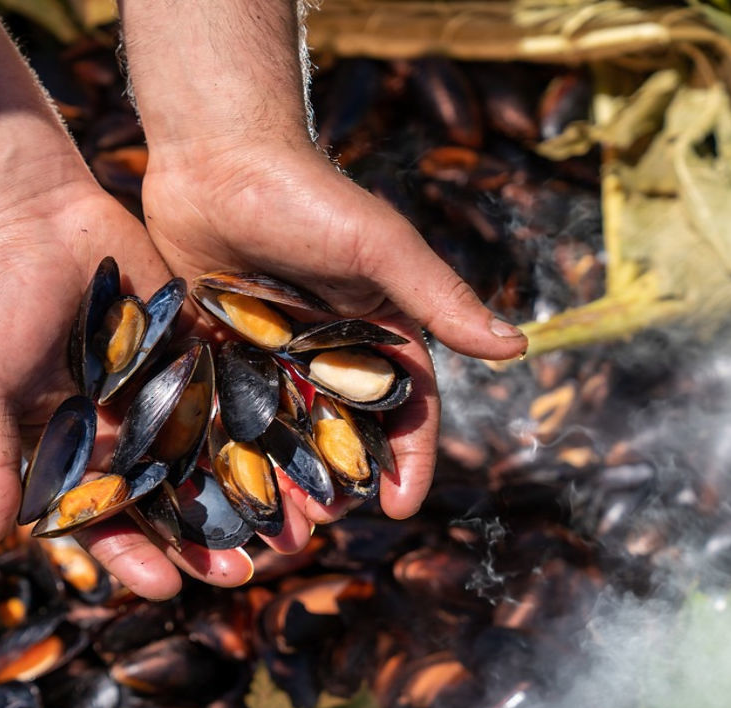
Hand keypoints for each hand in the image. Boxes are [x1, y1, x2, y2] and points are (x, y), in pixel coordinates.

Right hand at [0, 185, 253, 598]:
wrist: (31, 217)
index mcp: (71, 452)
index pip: (105, 518)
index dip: (133, 556)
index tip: (165, 588)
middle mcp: (122, 431)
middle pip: (170, 498)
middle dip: (204, 538)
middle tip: (245, 573)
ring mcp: (162, 391)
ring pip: (210, 453)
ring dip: (246, 490)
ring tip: (287, 527)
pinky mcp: (194, 349)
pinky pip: (232, 390)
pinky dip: (263, 421)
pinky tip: (299, 449)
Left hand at [140, 138, 527, 531]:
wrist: (216, 154)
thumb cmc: (305, 194)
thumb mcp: (378, 245)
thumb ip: (438, 296)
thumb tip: (517, 348)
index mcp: (376, 328)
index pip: (405, 405)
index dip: (410, 459)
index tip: (403, 509)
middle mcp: (325, 346)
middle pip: (338, 429)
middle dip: (335, 483)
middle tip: (319, 530)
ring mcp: (269, 350)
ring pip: (280, 429)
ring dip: (277, 478)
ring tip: (268, 528)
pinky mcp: (217, 346)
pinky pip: (224, 406)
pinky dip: (222, 446)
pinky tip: (213, 489)